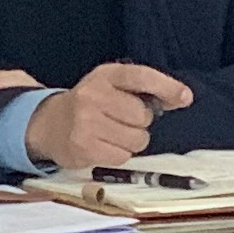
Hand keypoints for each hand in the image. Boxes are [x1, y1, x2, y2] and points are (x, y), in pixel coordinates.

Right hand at [22, 61, 195, 170]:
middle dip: (140, 122)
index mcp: (105, 76)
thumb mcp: (113, 86)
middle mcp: (93, 96)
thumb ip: (146, 90)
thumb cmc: (92, 104)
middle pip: (144, 116)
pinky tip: (104, 145)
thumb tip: (182, 98)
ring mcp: (85, 122)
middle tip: (121, 119)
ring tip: (112, 133)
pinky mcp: (83, 147)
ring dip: (132, 141)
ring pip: (137, 140)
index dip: (166, 86)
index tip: (185, 97)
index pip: (141, 76)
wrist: (49, 123)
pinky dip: (119, 154)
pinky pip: (123, 157)